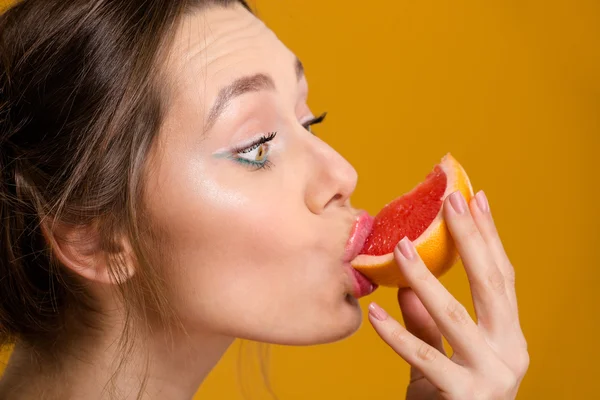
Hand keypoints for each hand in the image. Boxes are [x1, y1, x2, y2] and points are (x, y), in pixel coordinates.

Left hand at [368, 190, 528, 399]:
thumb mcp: (444, 358)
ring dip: (425, 278)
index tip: (476, 198)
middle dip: (470, 239)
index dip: (489, 237)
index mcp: (509, 336)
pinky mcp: (464, 397)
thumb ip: (429, 324)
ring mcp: (491, 375)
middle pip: (490, 285)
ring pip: (455, 315)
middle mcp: (510, 352)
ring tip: (399, 246)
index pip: (501, 277)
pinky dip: (397, 334)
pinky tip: (376, 312)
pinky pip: (424, 357)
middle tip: (450, 201)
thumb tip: (408, 287)